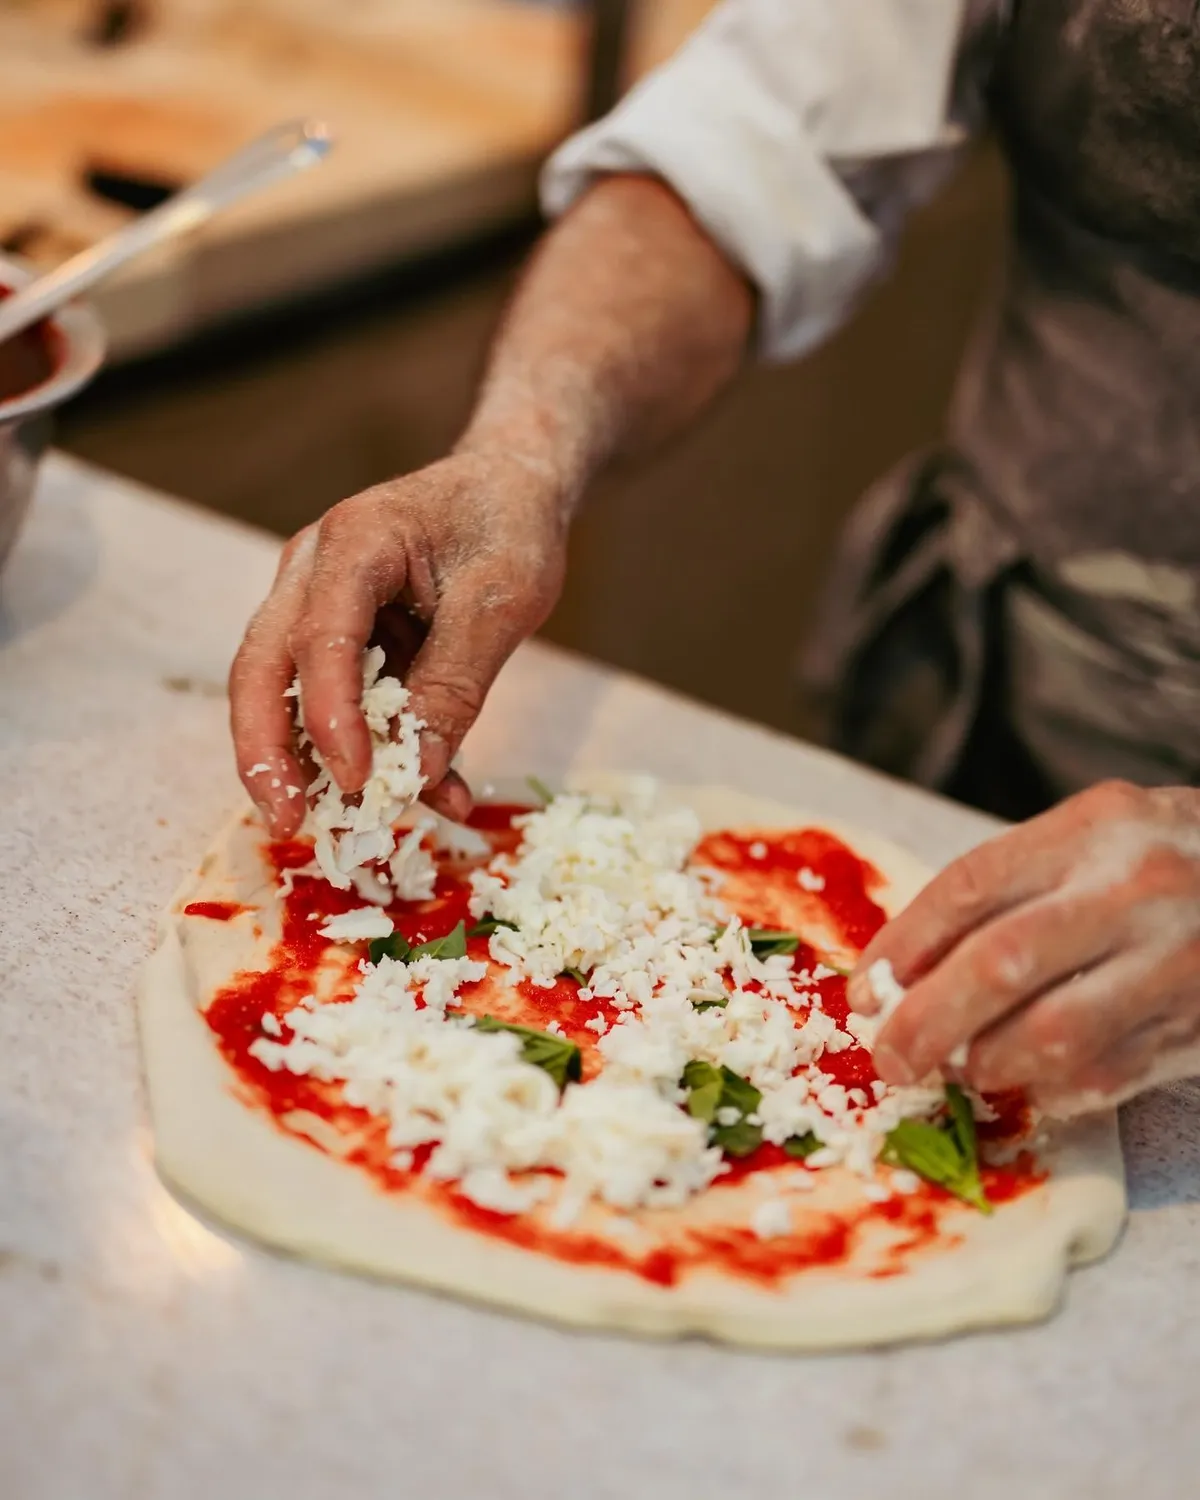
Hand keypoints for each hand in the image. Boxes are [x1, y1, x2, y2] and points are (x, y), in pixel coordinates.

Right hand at [229, 449, 568, 834]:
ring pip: (282, 692)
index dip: (331, 715)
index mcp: (354, 542)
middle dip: (267, 751)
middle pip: (263, 667)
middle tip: (287, 823)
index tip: (357, 780)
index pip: (321, 636)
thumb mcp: (500, 603)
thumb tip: (421, 773)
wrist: (509, 485)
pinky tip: (423, 794)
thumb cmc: (507, 526)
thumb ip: (456, 683)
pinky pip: (334, 702)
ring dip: (303, 763)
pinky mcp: (339, 639)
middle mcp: (313, 571)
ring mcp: (316, 604)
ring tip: (334, 828)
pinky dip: (365, 751)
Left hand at [848, 781, 1199, 1114]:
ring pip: (1052, 1035)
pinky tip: (1027, 1081)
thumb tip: (903, 973)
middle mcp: (1134, 890)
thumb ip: (1011, 888)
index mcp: (1092, 829)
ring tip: (959, 1067)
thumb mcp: (1093, 835)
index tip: (866, 992)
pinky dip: (1049, 1090)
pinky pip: (1105, 1076)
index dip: (904, 948)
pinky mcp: (1198, 1027)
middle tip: (890, 1057)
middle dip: (927, 1021)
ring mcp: (1175, 962)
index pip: (970, 888)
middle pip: (1000, 963)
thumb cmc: (1165, 857)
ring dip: (986, 1063)